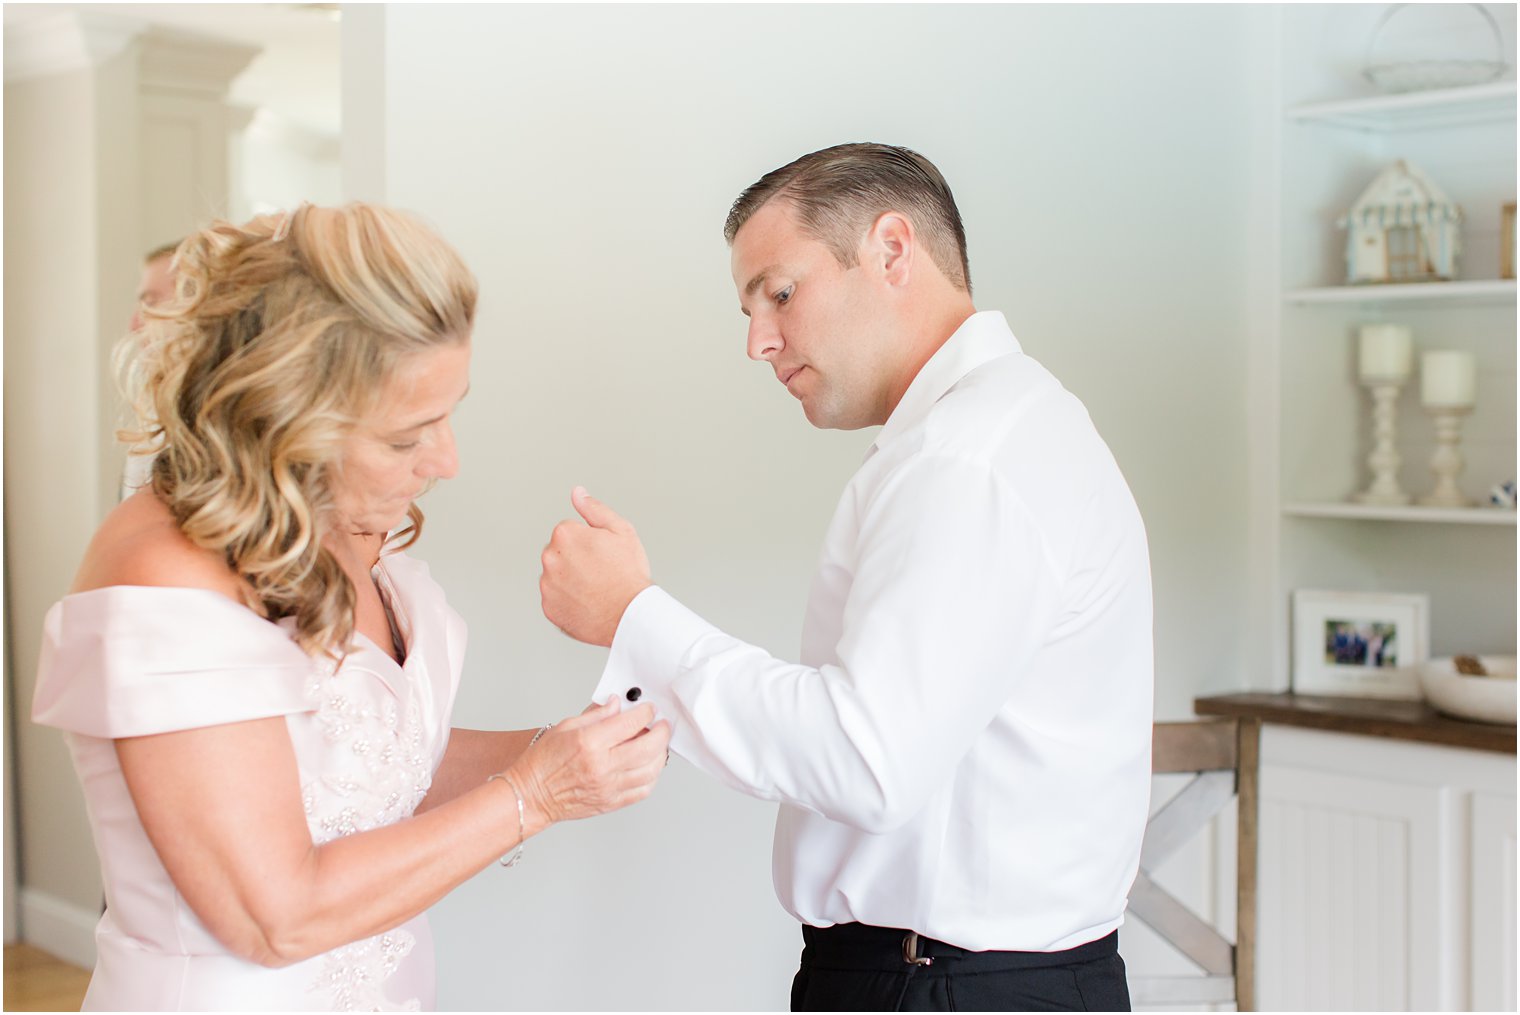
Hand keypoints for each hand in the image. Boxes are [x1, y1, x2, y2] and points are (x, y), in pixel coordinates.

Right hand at [512, 700, 669, 823]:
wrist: (531, 795)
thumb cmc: (542, 762)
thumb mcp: (565, 727)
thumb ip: (596, 715)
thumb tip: (617, 704)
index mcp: (589, 743)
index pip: (630, 723)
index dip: (645, 713)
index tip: (649, 709)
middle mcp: (602, 766)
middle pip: (647, 747)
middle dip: (661, 732)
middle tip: (662, 725)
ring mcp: (608, 787)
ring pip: (650, 770)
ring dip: (660, 754)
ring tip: (658, 744)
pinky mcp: (611, 802)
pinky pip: (643, 790)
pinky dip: (653, 776)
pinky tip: (649, 766)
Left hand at [540, 487, 651, 646]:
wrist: (630, 615)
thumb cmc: (629, 574)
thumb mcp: (621, 531)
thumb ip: (594, 509)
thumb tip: (577, 493)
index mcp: (565, 534)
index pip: (569, 532)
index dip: (589, 542)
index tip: (603, 555)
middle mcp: (550, 558)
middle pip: (560, 553)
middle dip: (575, 559)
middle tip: (600, 572)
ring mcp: (547, 584)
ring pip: (556, 576)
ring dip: (570, 580)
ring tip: (595, 589)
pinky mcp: (548, 607)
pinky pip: (555, 599)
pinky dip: (568, 600)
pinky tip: (587, 602)